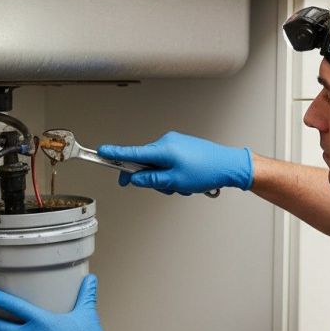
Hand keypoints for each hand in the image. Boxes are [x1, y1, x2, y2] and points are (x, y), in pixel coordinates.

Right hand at [98, 131, 252, 194]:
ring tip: (183, 185)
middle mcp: (166, 142)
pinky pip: (168, 163)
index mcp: (163, 148)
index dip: (115, 154)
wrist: (229, 165)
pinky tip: (187, 181)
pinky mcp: (182, 148)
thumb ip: (151, 180)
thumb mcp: (175, 182)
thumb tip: (135, 178)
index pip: (132, 151)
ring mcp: (175, 144)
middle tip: (167, 188)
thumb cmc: (206, 171)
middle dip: (152, 179)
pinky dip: (173, 174)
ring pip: (158, 166)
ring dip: (166, 180)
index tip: (101, 152)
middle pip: (144, 162)